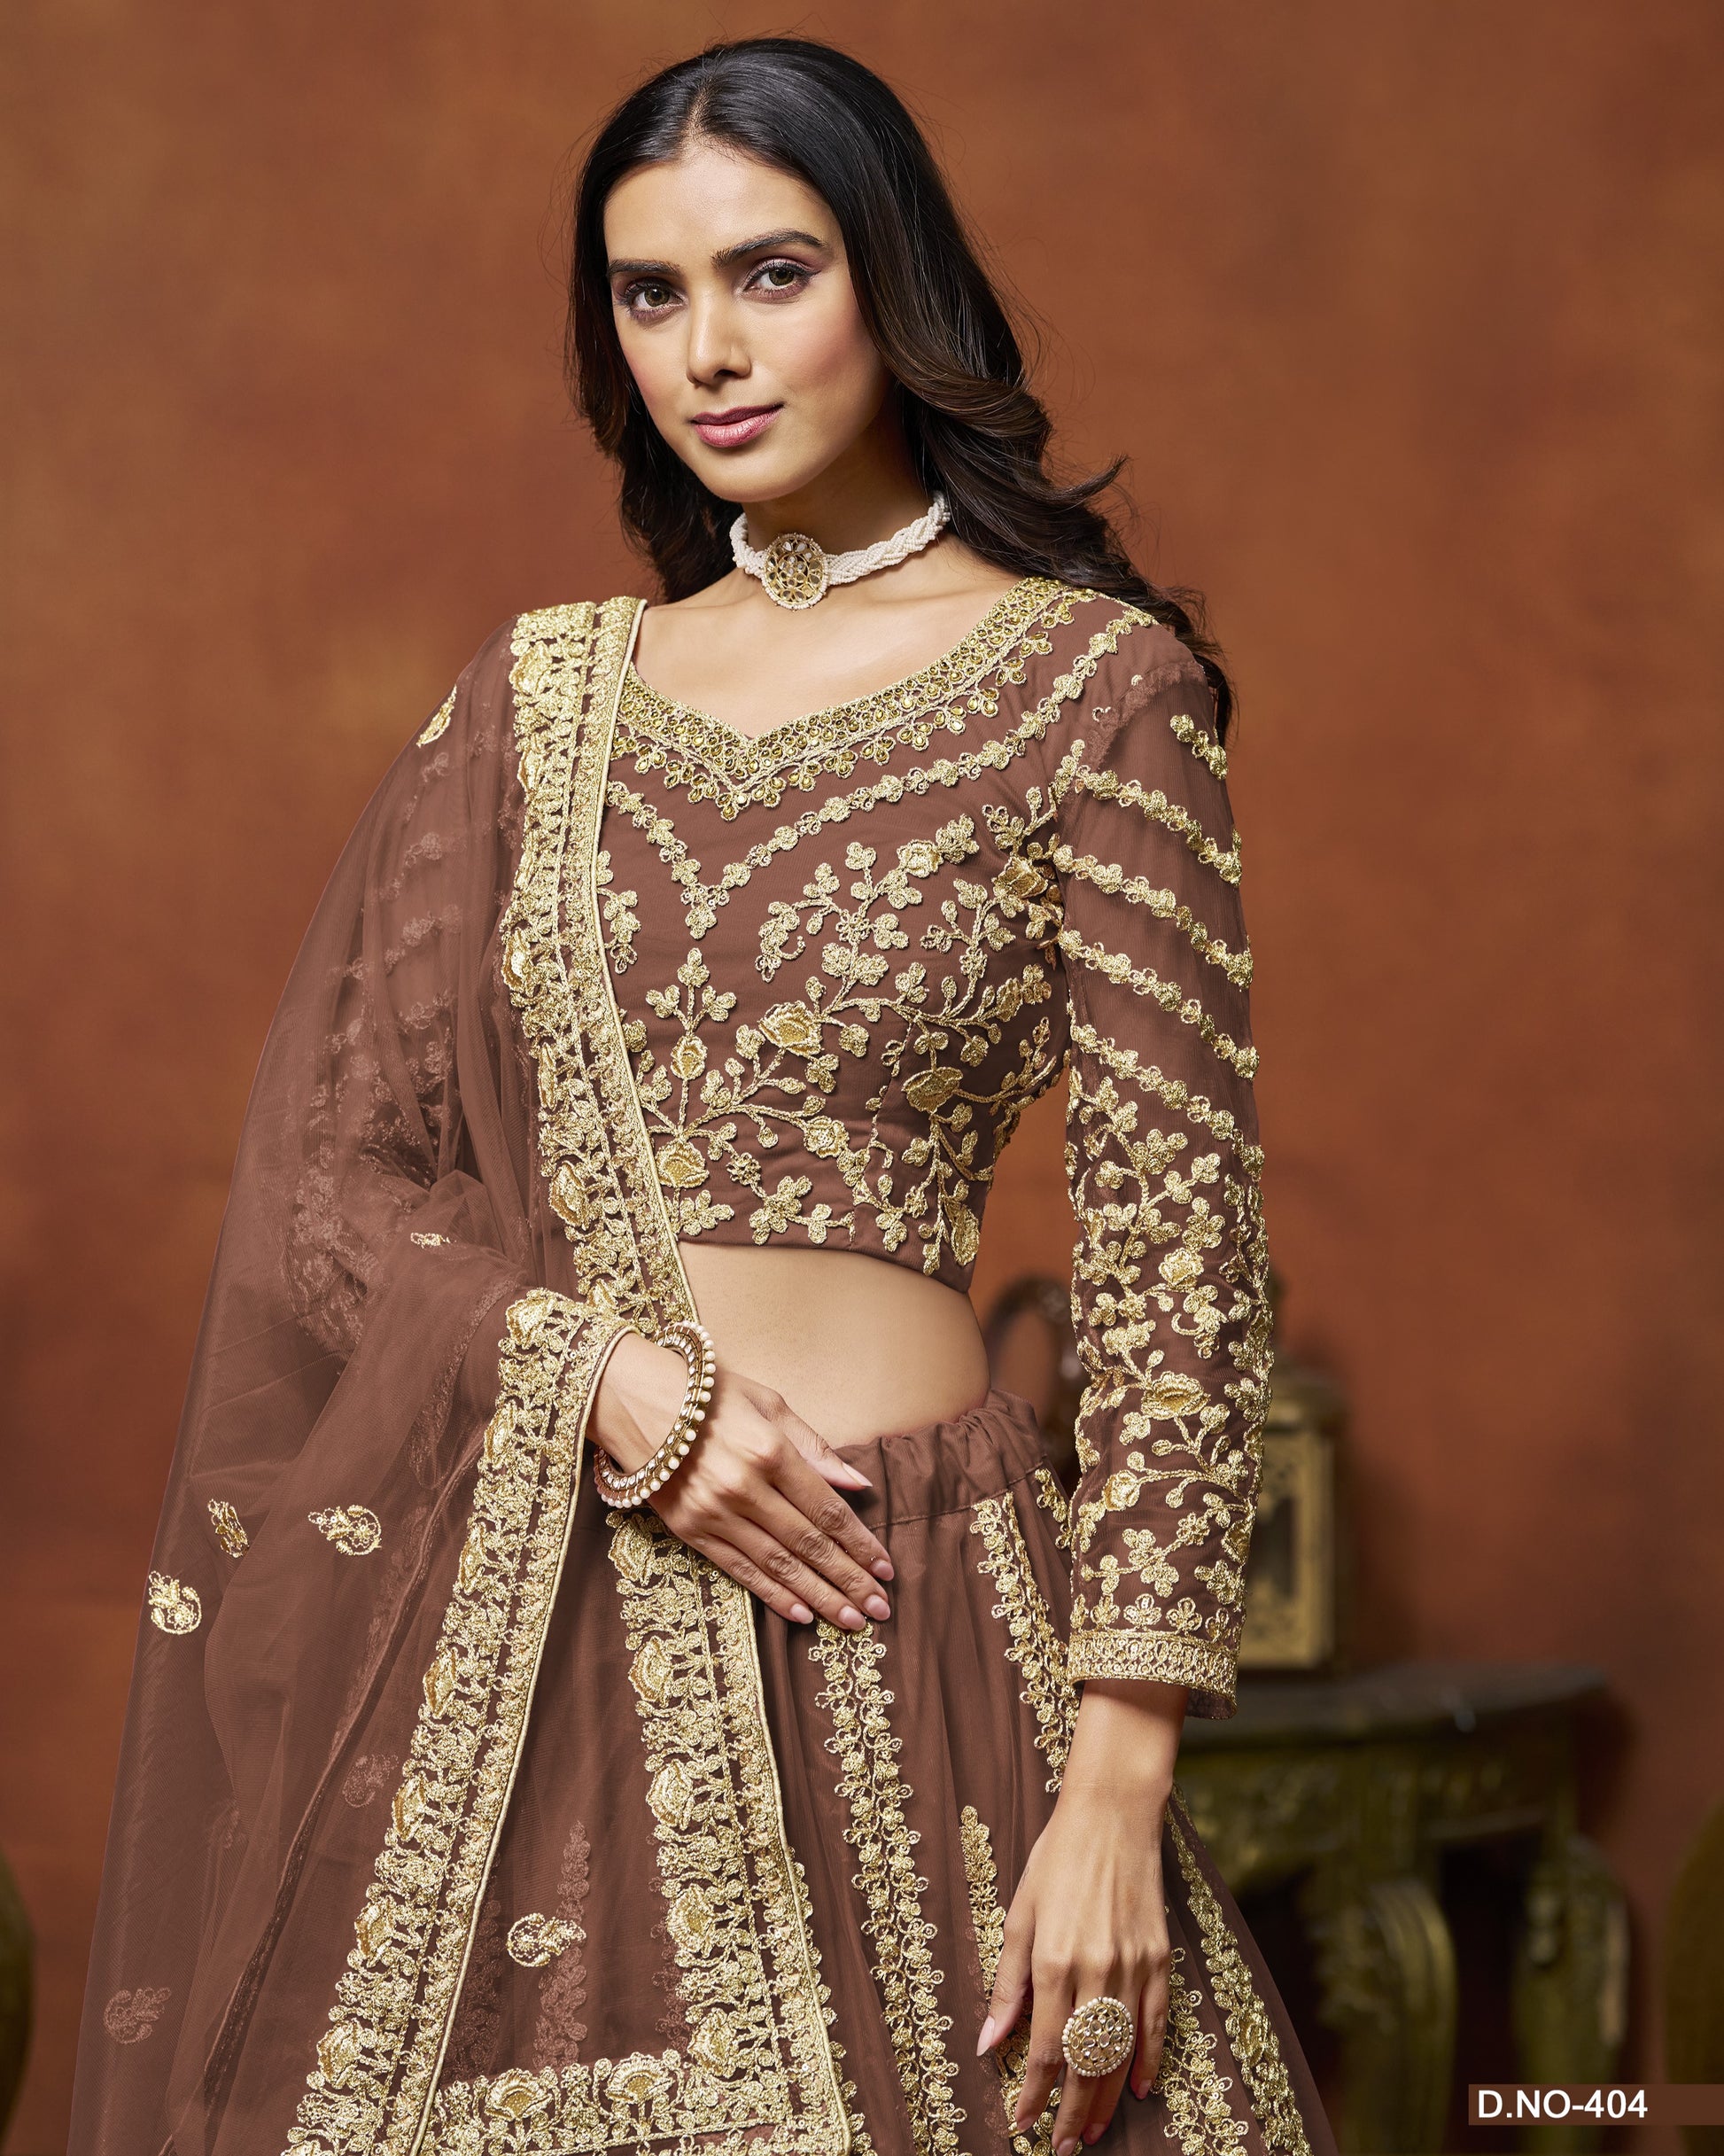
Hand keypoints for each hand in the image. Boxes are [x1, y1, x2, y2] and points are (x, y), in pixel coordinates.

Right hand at [592, 1329, 894, 1630]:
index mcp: (770, 1451)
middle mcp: (745, 1488)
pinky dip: (773, 1595)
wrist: (632, 1399)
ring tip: (851, 1621)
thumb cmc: (707, 1392)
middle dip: (849, 1580)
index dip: (860, 1544)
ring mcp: (715, 1513)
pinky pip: (739, 1570)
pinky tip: (802, 1614)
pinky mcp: (690, 1531)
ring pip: (778, 1566)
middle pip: (808, 1544)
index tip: (886, 1568)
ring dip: (819, 1597)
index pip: (827, 1511)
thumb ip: (814, 1447)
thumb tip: (856, 1484)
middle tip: (880, 1609)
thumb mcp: (768, 1403)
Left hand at [979, 1679, 1183, 2151]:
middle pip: (1086, 2060)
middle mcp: (1095, 1968)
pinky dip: (1149, 2059)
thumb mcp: (1019, 1913)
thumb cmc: (1056, 1858)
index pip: (1044, 2047)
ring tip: (1091, 2129)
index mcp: (1054, 1958)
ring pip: (1121, 2049)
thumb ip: (1007, 1981)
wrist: (1113, 1813)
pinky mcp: (1159, 1957)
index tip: (1021, 2123)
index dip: (1032, 2093)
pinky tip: (1141, 2087)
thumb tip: (989, 2040)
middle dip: (1071, 2110)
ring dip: (1107, 2096)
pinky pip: (1156, 2022)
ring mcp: (1132, 1964)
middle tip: (1060, 2145)